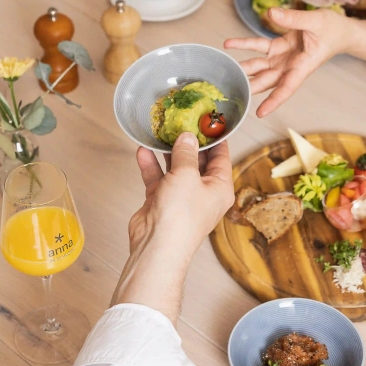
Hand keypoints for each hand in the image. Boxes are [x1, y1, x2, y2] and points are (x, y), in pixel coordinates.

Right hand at [114, 133, 233, 320]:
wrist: (156, 246)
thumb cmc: (181, 215)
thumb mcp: (187, 175)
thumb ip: (186, 153)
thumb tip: (188, 137)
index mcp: (220, 188)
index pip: (222, 157)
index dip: (216, 138)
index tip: (209, 119)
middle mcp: (203, 192)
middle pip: (198, 161)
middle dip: (188, 142)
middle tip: (181, 120)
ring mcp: (182, 197)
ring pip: (175, 168)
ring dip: (167, 152)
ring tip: (160, 131)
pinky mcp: (161, 202)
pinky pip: (157, 179)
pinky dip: (151, 166)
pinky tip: (143, 150)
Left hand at [225, 8, 352, 116]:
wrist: (341, 30)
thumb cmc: (334, 30)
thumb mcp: (315, 21)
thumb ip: (293, 18)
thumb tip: (271, 13)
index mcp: (303, 66)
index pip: (287, 88)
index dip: (274, 101)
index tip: (260, 113)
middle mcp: (291, 66)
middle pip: (267, 81)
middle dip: (249, 86)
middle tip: (230, 91)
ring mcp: (283, 58)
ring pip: (259, 67)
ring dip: (242, 68)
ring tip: (223, 69)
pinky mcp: (279, 47)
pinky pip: (258, 47)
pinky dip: (244, 45)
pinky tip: (229, 44)